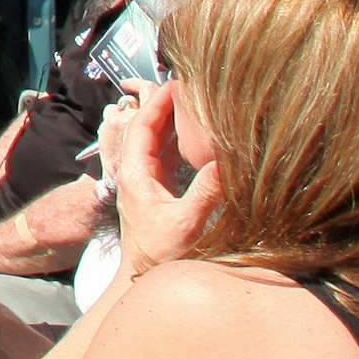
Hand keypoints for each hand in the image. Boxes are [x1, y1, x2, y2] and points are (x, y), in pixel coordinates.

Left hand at [105, 81, 226, 280]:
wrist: (143, 275)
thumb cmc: (159, 254)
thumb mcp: (185, 225)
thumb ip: (203, 195)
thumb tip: (223, 165)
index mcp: (136, 173)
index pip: (143, 127)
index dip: (159, 103)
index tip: (176, 82)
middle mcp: (137, 170)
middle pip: (148, 128)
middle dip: (165, 105)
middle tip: (188, 83)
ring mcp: (147, 178)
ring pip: (158, 140)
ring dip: (173, 121)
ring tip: (194, 100)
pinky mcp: (158, 188)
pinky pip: (166, 154)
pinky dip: (179, 140)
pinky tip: (195, 132)